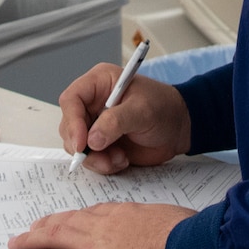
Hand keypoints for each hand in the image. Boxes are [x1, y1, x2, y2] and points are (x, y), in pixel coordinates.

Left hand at [9, 203, 191, 248]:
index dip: (75, 218)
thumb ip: (161, 231)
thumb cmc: (190, 241)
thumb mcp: (175, 225)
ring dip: (33, 240)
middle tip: (31, 229)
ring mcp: (99, 245)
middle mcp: (108, 224)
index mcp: (128, 213)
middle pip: (69, 221)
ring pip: (57, 237)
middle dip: (47, 225)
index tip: (66, 221)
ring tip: (18, 244)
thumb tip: (167, 239)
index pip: (94, 213)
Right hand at [58, 62, 190, 175]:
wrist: (179, 128)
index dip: (72, 122)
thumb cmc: (164, 108)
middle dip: (83, 146)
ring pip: (77, 146)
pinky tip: (122, 160)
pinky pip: (91, 159)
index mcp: (99, 84)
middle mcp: (92, 104)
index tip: (82, 143)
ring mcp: (95, 125)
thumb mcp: (142, 110)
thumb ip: (116, 121)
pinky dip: (104, 164)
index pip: (72, 100)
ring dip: (96, 159)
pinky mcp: (101, 144)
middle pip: (69, 126)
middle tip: (104, 157)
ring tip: (119, 158)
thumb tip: (92, 139)